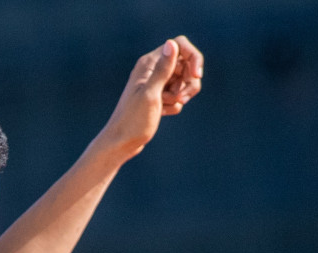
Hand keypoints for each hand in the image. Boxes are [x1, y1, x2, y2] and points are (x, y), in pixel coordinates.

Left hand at [98, 36, 204, 160]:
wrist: (121, 143)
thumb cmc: (133, 120)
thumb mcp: (151, 94)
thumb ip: (163, 70)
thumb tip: (172, 43)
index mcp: (149, 63)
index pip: (180, 44)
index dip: (193, 57)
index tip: (196, 75)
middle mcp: (152, 69)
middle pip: (185, 64)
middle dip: (188, 82)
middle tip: (178, 98)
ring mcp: (156, 83)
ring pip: (184, 81)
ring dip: (181, 95)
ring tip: (166, 106)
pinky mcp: (159, 97)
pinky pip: (178, 96)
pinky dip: (174, 105)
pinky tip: (162, 113)